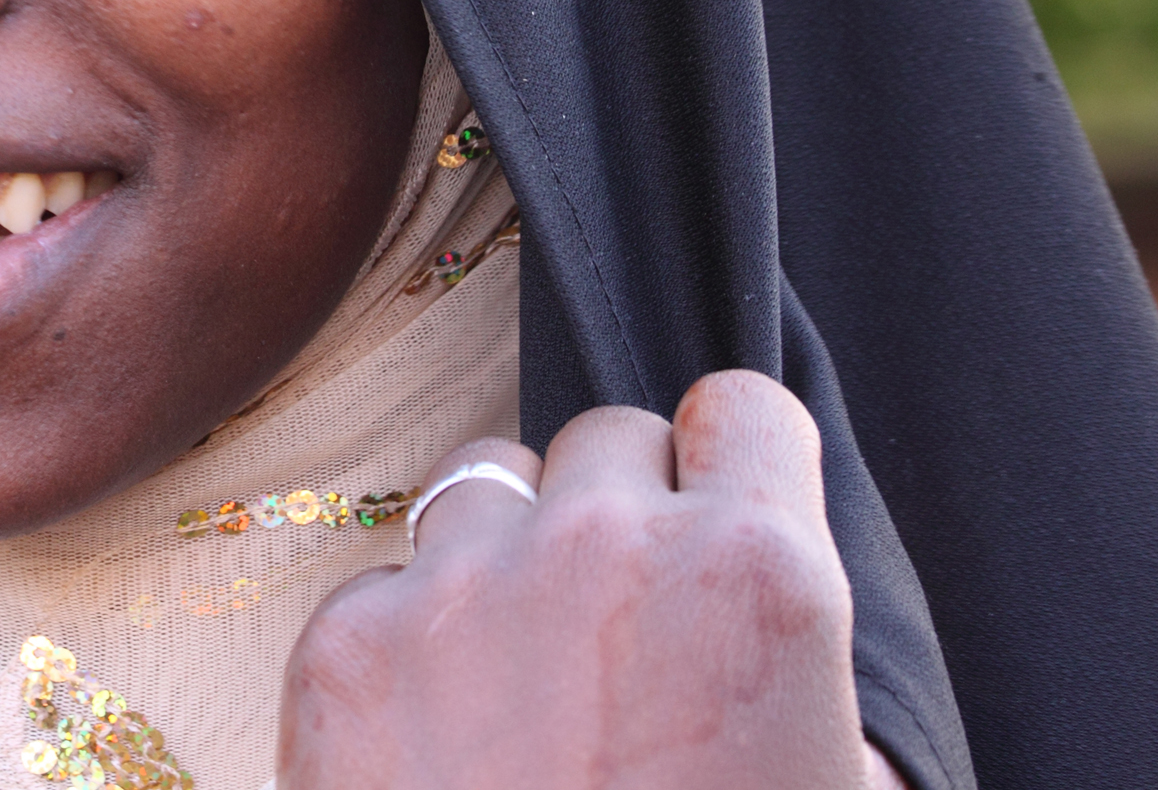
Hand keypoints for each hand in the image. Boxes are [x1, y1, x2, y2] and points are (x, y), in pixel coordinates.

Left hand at [279, 371, 901, 789]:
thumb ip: (814, 678)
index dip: (729, 468)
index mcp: (758, 578)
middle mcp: (606, 547)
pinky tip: (438, 749)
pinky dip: (408, 645)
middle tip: (619, 633)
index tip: (713, 520)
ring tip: (522, 688)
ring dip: (508, 559)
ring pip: (485, 487)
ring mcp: (461, 589)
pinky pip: (387, 582)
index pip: (740, 409)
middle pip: (606, 440)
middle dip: (618, 515)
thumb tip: (771, 599)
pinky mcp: (343, 646)